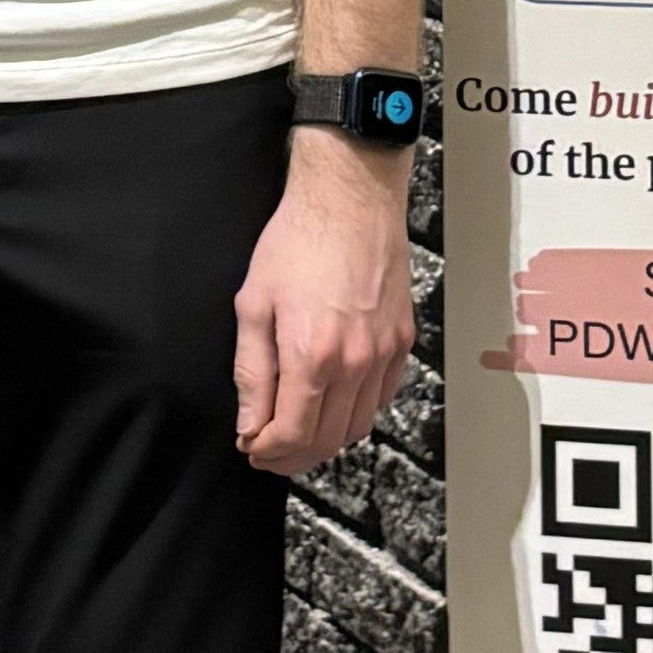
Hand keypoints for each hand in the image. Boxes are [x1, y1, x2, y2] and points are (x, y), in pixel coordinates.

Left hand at [232, 137, 414, 478]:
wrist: (351, 197)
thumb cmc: (297, 240)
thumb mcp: (254, 304)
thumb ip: (251, 372)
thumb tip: (250, 424)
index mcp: (312, 355)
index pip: (292, 435)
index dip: (267, 452)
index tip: (251, 447)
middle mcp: (355, 362)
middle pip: (328, 441)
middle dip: (293, 456)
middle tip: (268, 450)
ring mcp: (384, 353)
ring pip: (359, 426)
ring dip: (326, 439)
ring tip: (298, 430)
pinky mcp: (402, 340)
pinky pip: (382, 398)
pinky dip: (356, 411)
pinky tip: (332, 401)